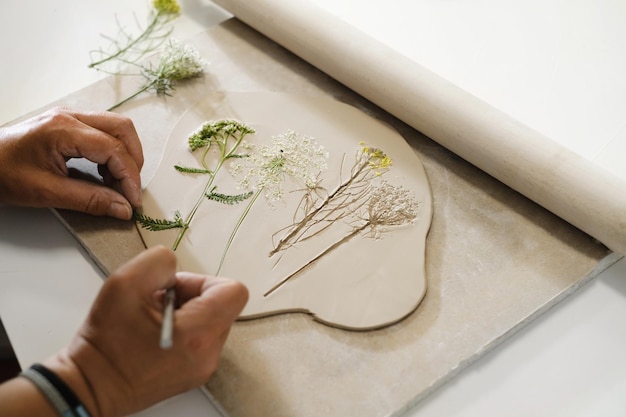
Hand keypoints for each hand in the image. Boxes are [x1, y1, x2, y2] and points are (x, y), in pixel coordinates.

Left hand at [0, 107, 143, 218]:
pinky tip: (103, 174)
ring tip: (115, 184)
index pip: (113, 149)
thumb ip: (89, 200)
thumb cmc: (2, 174)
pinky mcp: (68, 124)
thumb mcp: (46, 192)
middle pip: (122, 129)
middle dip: (133, 161)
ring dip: (124, 156)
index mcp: (62, 129)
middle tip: (130, 190)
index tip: (133, 202)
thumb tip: (122, 208)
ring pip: (116, 128)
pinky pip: (103, 132)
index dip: (129, 177)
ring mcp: (69, 117)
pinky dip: (112, 153)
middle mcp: (70, 116)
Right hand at [44, 246, 247, 416]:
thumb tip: (175, 269)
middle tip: (157, 304)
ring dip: (187, 313)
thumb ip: (160, 261)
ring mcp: (203, 367)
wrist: (89, 387)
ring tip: (153, 321)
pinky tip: (155, 335)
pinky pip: (202, 340)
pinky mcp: (195, 374)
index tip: (175, 288)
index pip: (234, 291)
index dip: (204, 281)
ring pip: (212, 321)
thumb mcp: (125, 282)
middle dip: (192, 296)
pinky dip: (183, 330)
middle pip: (222, 306)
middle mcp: (208, 354)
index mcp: (198, 333)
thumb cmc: (105, 342)